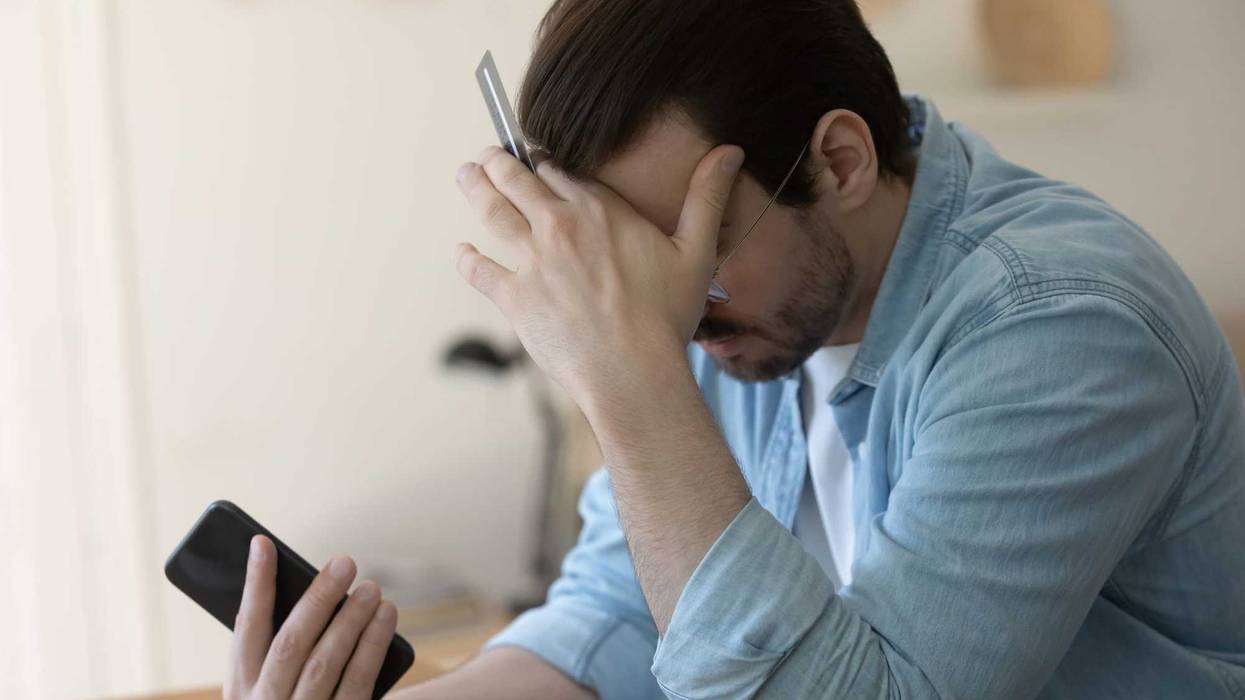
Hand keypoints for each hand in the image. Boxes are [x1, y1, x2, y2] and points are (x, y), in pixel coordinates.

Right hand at [226, 535, 398, 699]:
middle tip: (345, 561)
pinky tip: (386, 617)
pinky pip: (358, 683)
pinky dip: (373, 645)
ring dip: (351, 618)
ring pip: (326, 662)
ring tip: (372, 587)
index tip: (263, 543)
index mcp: (240, 692)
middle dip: (318, 598)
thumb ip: (277, 652)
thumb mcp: (268, 692)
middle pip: (291, 643)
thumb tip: (304, 589)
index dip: (254, 584)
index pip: (246, 629)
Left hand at [453, 144, 744, 408]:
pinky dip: (466, 257)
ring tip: (465, 174)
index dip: (542, 159)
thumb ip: (707, 197)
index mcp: (599, 209)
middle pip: (515, 178)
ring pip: (491, 210)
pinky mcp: (514, 297)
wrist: (633, 372)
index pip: (557, 167)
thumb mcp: (696, 252)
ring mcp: (531, 260)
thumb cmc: (667, 317)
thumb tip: (730, 152)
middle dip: (497, 161)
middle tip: (487, 156)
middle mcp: (559, 225)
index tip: (535, 156)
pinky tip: (461, 250)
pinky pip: (479, 269)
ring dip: (474, 187)